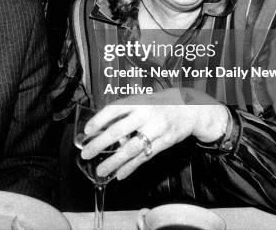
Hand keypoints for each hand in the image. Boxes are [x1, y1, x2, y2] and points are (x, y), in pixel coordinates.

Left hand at [80, 88, 228, 179]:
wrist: (190, 108)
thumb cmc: (158, 105)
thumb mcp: (141, 101)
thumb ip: (124, 114)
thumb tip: (101, 129)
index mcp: (137, 101)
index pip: (114, 109)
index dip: (99, 120)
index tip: (87, 131)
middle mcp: (146, 114)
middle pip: (118, 131)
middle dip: (100, 144)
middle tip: (86, 154)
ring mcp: (156, 129)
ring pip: (131, 148)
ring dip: (113, 161)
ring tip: (100, 170)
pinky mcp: (165, 143)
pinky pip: (144, 158)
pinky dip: (131, 167)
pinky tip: (119, 174)